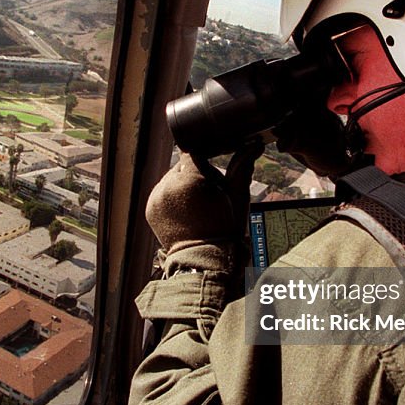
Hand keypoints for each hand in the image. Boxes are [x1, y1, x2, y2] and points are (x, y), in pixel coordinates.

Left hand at [145, 141, 262, 256]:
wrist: (204, 259)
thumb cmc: (224, 228)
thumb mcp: (236, 196)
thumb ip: (242, 166)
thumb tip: (254, 145)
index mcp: (189, 179)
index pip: (194, 153)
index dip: (206, 161)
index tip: (212, 174)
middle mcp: (168, 186)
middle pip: (182, 167)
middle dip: (196, 176)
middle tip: (209, 197)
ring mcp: (156, 198)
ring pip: (171, 179)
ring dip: (183, 187)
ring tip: (197, 208)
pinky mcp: (150, 209)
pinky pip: (162, 193)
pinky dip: (173, 199)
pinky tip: (186, 212)